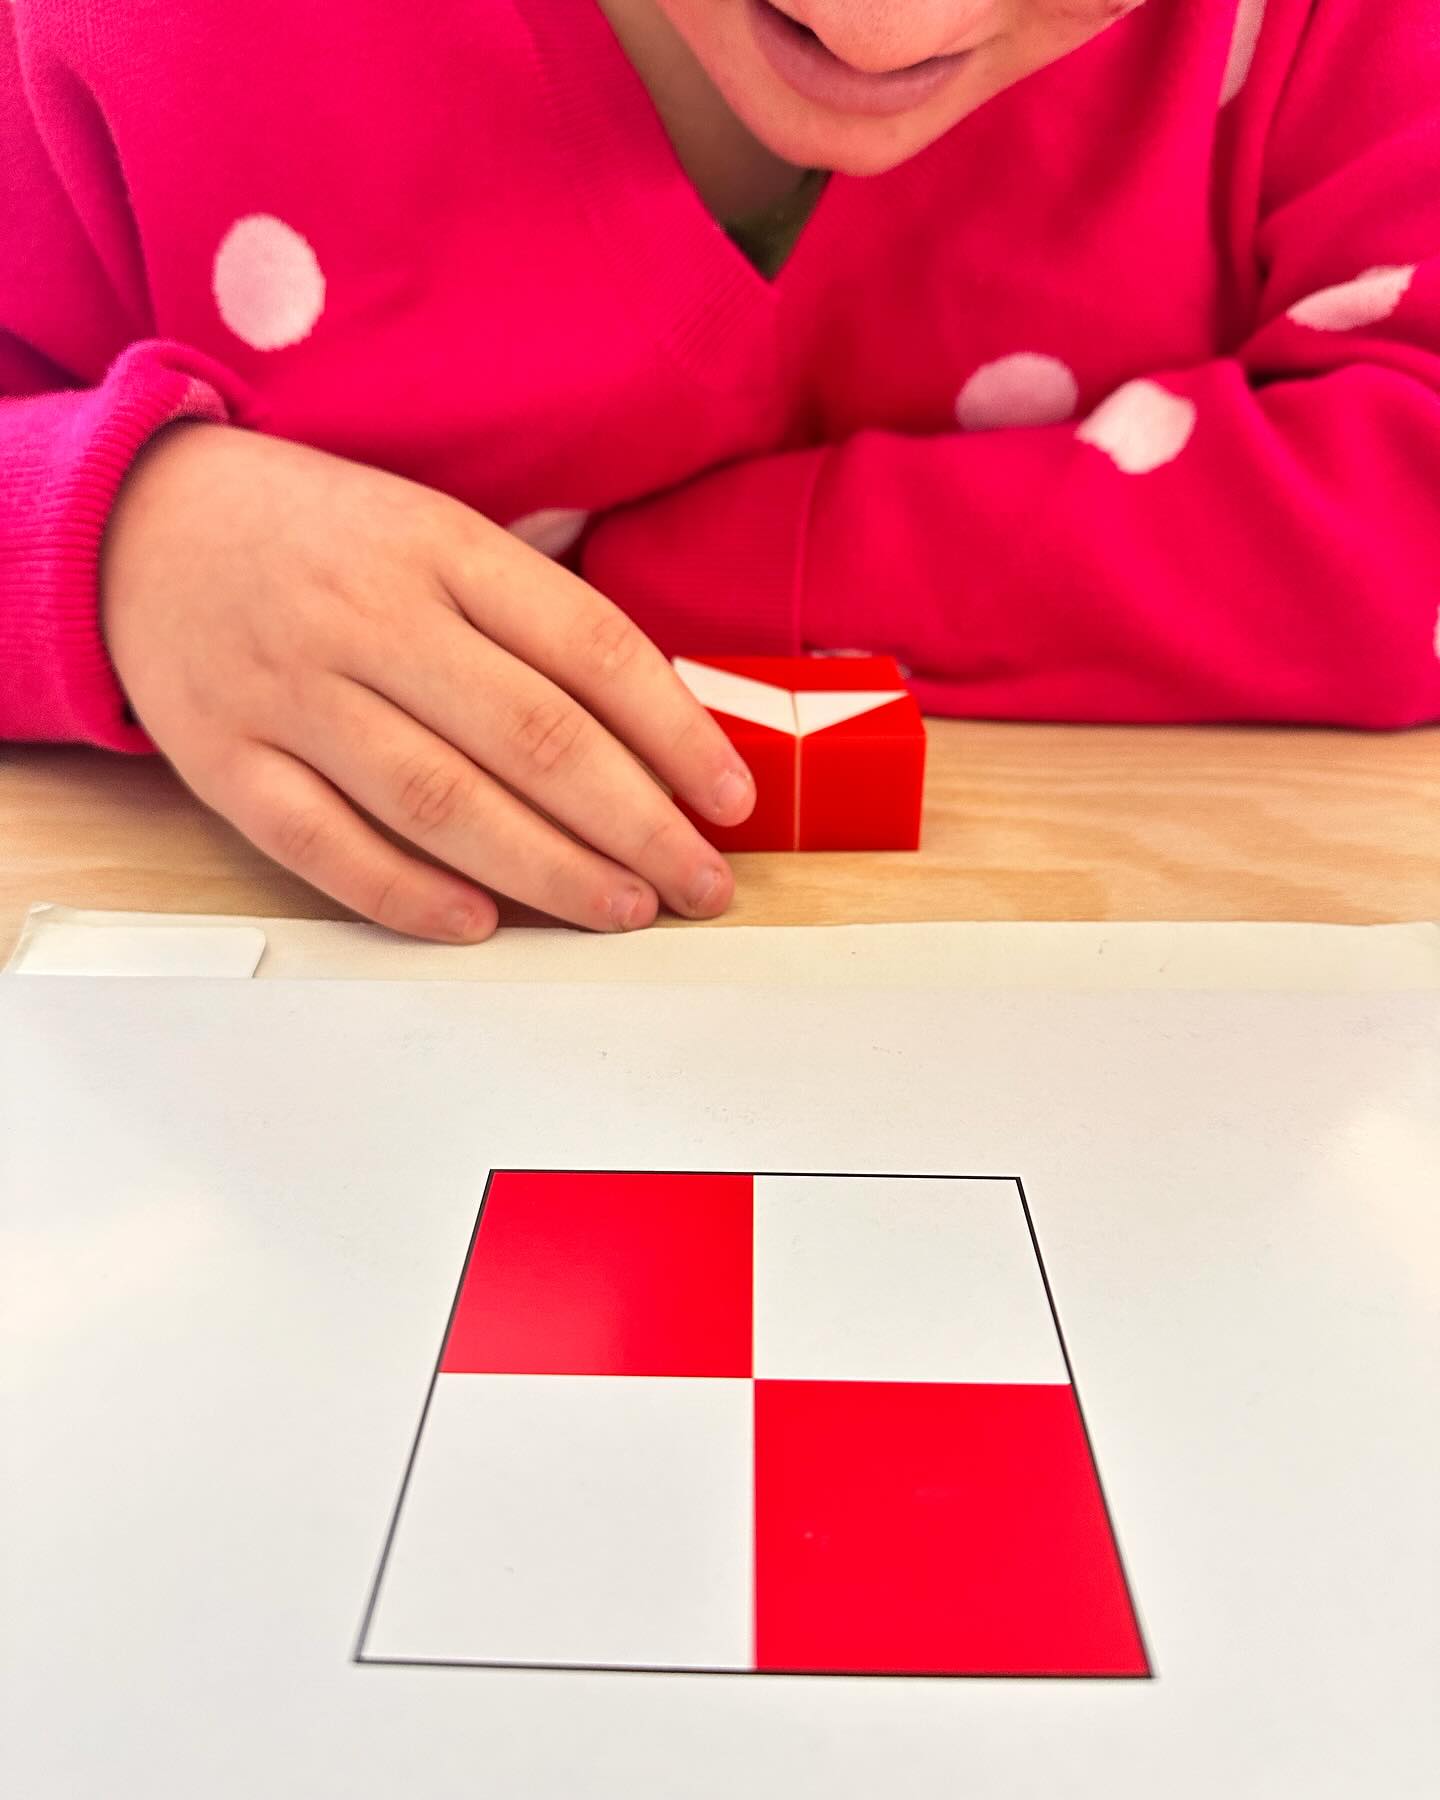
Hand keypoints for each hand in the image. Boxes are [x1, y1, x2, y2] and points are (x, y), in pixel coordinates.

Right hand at [100, 424, 753, 940]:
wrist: (138, 523)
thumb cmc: (321, 539)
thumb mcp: (432, 529)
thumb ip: (531, 612)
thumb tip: (659, 724)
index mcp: (439, 546)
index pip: (590, 648)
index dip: (675, 734)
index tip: (730, 801)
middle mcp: (368, 616)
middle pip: (532, 738)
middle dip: (636, 825)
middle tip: (700, 884)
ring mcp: (291, 691)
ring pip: (440, 802)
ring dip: (549, 870)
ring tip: (624, 909)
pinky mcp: (224, 759)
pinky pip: (324, 845)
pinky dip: (407, 896)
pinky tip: (482, 925)